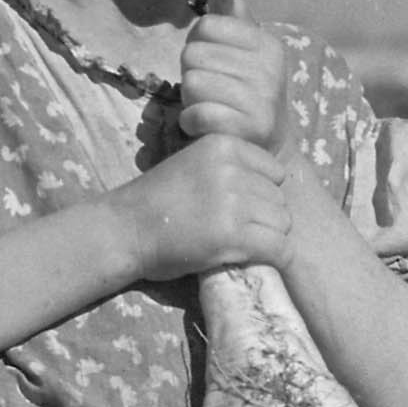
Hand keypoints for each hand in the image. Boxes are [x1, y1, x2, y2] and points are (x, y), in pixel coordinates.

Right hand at [117, 133, 293, 282]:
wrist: (124, 229)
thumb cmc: (156, 201)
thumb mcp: (194, 164)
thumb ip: (230, 167)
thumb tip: (275, 188)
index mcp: (223, 145)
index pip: (275, 171)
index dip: (262, 194)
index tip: (242, 209)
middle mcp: (232, 168)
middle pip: (280, 199)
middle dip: (266, 218)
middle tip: (239, 231)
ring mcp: (233, 201)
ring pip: (283, 224)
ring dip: (269, 238)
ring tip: (241, 245)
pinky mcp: (233, 235)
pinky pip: (280, 248)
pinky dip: (277, 259)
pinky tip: (261, 262)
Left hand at [178, 13, 294, 157]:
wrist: (268, 151)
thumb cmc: (247, 97)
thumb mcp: (246, 56)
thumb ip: (233, 20)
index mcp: (266, 44)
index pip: (205, 26)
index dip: (197, 45)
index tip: (213, 64)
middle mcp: (269, 69)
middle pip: (193, 54)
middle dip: (192, 75)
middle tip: (212, 92)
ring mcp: (262, 99)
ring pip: (191, 83)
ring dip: (192, 100)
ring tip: (212, 108)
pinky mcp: (248, 129)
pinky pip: (195, 114)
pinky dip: (191, 123)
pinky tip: (206, 126)